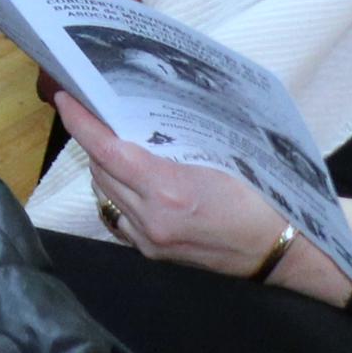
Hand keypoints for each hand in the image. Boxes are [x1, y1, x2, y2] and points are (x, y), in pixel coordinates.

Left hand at [56, 97, 351, 305]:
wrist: (285, 251)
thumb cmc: (262, 197)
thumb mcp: (221, 157)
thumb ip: (174, 141)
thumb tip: (140, 115)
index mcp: (168, 190)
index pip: (107, 149)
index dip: (81, 121)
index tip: (65, 98)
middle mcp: (151, 219)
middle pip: (101, 171)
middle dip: (94, 140)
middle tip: (95, 113)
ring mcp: (150, 241)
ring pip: (106, 194)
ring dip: (105, 168)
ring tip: (113, 143)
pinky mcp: (154, 254)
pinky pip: (119, 217)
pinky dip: (118, 194)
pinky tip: (130, 180)